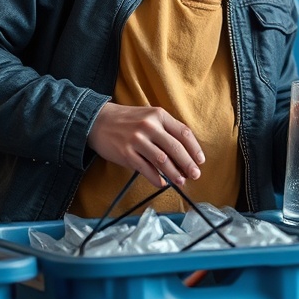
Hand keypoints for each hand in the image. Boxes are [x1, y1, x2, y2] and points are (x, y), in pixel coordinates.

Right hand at [87, 102, 204, 188]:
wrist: (98, 121)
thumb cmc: (128, 120)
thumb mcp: (149, 116)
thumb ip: (165, 129)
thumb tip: (184, 152)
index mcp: (159, 115)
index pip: (183, 133)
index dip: (194, 148)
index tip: (201, 160)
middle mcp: (149, 126)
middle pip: (175, 147)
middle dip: (188, 164)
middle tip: (195, 175)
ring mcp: (137, 140)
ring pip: (162, 160)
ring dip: (174, 173)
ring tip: (181, 181)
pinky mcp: (126, 153)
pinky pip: (145, 169)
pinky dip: (156, 178)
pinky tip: (162, 183)